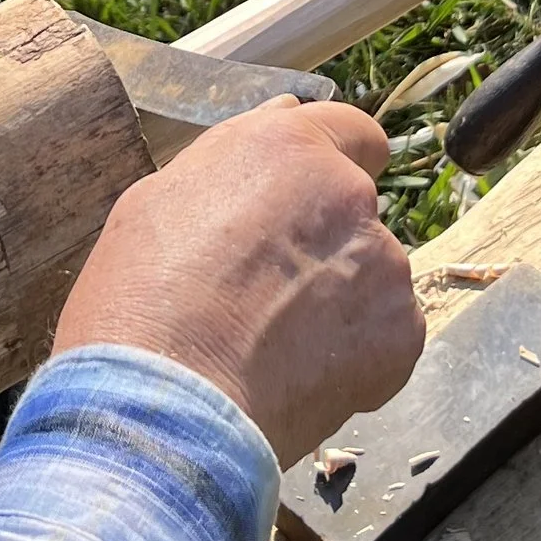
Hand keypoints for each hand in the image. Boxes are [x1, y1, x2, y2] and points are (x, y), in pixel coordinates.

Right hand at [51, 100, 424, 467]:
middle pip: (356, 213)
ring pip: (372, 278)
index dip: (332, 167)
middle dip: (324, 245)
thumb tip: (270, 138)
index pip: (353, 132)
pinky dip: (356, 360)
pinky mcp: (401, 334)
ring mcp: (384, 264)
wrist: (165, 409)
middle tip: (265, 295)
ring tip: (273, 349)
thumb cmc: (139, 303)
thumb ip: (231, 167)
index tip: (309, 204)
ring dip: (339, 304)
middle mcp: (348, 194)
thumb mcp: (160, 202)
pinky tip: (299, 380)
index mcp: (287, 147)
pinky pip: (387, 339)